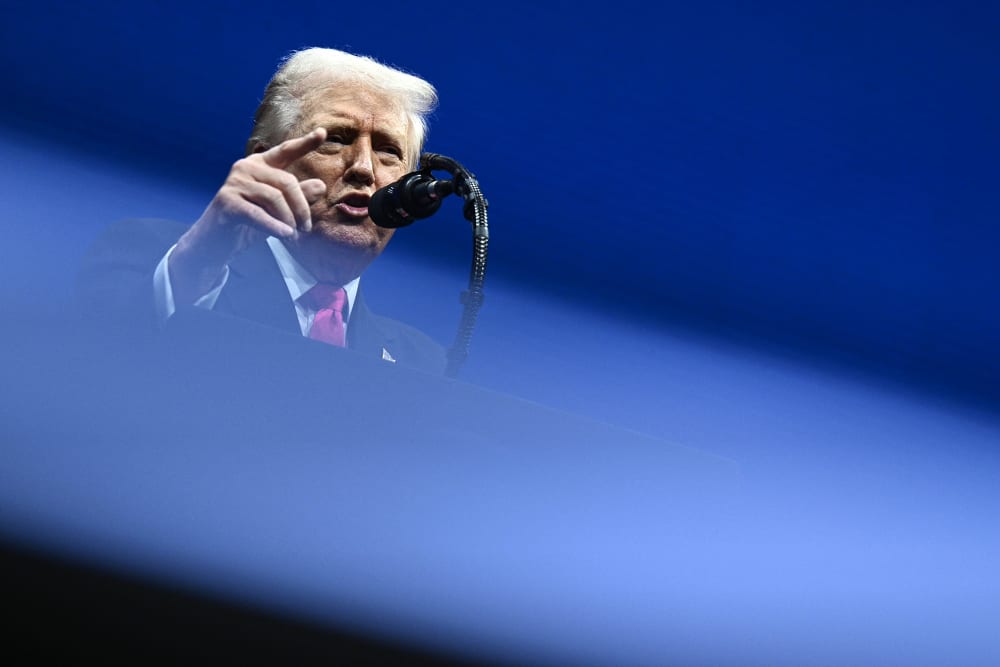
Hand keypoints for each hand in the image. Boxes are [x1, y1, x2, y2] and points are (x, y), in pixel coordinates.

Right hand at [169, 128, 327, 304]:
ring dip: (289, 220)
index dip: (304, 143)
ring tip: (293, 237)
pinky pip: (259, 214)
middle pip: (287, 182)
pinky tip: (286, 235)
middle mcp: (246, 167)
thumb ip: (298, 197)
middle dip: (301, 208)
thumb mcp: (278, 210)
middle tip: (306, 229)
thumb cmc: (248, 224)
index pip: (285, 151)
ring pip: (275, 198)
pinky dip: (274, 226)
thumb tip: (321, 186)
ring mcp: (234, 183)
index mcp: (259, 164)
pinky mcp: (227, 201)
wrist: (214, 243)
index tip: (322, 132)